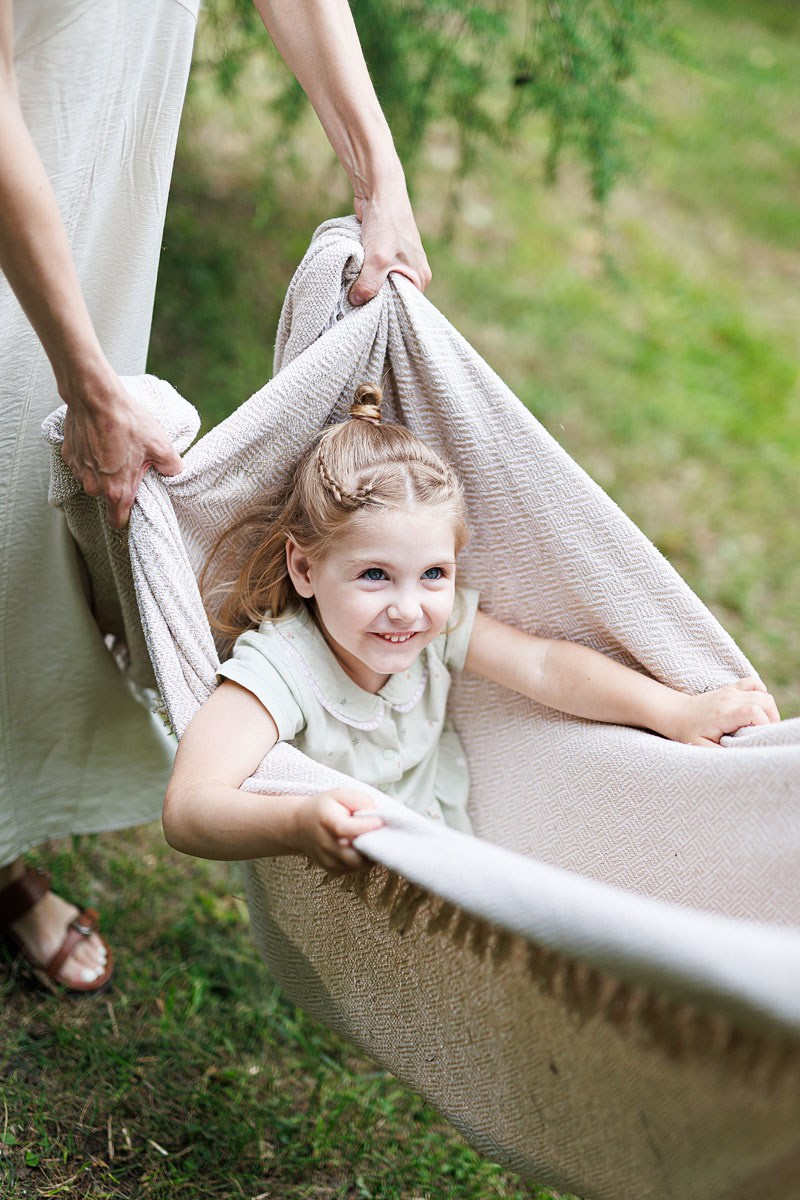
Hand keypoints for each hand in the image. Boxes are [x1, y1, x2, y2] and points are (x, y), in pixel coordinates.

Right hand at [61, 380, 182, 527]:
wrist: (96, 398)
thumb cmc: (127, 423)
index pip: (117, 522)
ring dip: (103, 471)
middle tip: (131, 465)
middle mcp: (93, 486)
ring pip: (93, 480)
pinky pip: (82, 464)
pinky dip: (91, 457)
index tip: (133, 507)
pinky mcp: (68, 455)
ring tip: (116, 449)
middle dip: (118, 485)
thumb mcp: (161, 446)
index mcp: (117, 491)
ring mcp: (78, 471)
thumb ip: (172, 467)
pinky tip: (101, 441)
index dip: (126, 517)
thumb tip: (175, 472)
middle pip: (107, 497)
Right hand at [294, 788, 383, 872]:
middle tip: (379, 833)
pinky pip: (354, 869)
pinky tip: (360, 847)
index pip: (344, 829)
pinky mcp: (332, 869)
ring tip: (371, 839)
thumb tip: (376, 813)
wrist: (301, 824)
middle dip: (371, 844)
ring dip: (369, 854)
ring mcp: (328, 859)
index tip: (380, 822)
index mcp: (326, 820)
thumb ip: (360, 800)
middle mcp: (324, 843)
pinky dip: (362, 860)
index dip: (364, 827)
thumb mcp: (341, 794)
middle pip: (353, 852)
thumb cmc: (324, 808)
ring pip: (357, 864)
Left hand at [349, 183, 430, 305]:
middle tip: (355, 307)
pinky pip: (373, 272)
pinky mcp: (384, 254)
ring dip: (365, 286)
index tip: (366, 316)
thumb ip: (368, 285)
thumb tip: (355, 303)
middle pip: (391, 297)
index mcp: (420, 278)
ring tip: (351, 292)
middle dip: (374, 300)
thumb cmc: (386, 223)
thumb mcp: (377, 260)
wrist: (378, 190)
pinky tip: (351, 278)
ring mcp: (398, 263)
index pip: (404, 307)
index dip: (385, 312)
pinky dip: (362, 274)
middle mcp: (412, 272)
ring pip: (380, 284)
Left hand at [670, 677, 779, 746]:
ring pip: (763, 693)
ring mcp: (731, 691)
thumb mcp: (701, 748)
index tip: (760, 736)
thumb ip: (722, 754)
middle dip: (772, 718)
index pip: (754, 712)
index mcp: (723, 714)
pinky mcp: (731, 688)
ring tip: (763, 725)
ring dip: (769, 709)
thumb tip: (742, 760)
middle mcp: (729, 699)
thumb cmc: (689, 732)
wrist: (676, 713)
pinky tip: (758, 707)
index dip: (764, 725)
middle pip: (764, 701)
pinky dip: (762, 693)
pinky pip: (754, 683)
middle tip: (765, 734)